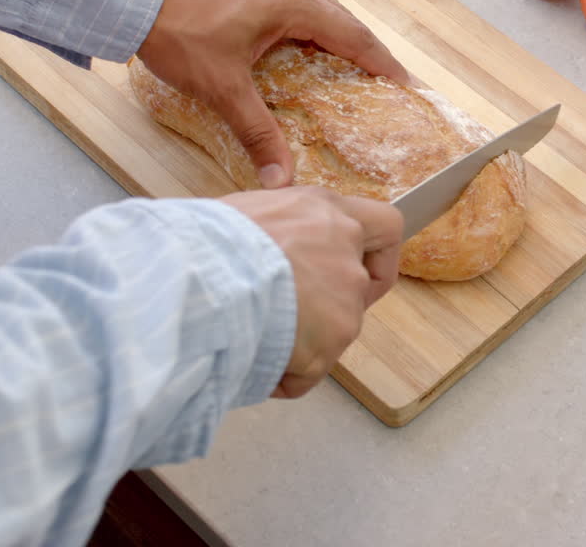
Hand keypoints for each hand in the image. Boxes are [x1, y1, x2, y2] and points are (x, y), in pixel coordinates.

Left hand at [137, 0, 407, 188]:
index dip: (382, 61)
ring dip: (329, 23)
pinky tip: (288, 25)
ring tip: (336, 50)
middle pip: (338, 13)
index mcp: (292, 3)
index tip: (403, 82)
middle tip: (377, 72)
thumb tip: (282, 179)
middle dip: (360, 45)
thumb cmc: (176, 32)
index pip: (354, 35)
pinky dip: (300, 8)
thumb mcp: (223, 89)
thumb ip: (258, 133)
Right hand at [219, 187, 403, 398]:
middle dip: (334, 307)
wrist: (200, 276)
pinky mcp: (335, 338)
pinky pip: (309, 371)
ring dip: (300, 342)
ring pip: (335, 332)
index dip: (377, 254)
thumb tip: (266, 251)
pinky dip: (283, 375)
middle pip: (362, 286)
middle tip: (295, 317)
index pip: (385, 225)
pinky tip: (247, 362)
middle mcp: (345, 248)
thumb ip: (278, 230)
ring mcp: (346, 296)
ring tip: (248, 337)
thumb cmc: (205, 240)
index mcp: (324, 210)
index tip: (359, 268)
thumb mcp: (245, 213)